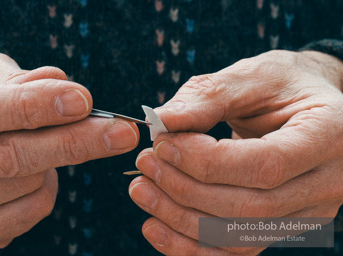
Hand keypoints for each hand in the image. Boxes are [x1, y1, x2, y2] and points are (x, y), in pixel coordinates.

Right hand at [0, 53, 138, 248]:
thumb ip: (14, 78)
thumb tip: (61, 81)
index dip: (35, 105)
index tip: (83, 100)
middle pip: (13, 157)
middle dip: (76, 142)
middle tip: (124, 133)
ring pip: (31, 183)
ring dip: (55, 160)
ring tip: (45, 143)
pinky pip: (34, 209)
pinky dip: (49, 187)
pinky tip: (38, 172)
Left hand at [129, 50, 342, 254]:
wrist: (307, 108)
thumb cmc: (283, 85)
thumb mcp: (252, 77)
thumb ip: (209, 97)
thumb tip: (161, 121)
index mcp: (328, 136)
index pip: (265, 165)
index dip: (205, 161)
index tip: (162, 144)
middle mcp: (327, 182)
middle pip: (249, 207)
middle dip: (185, 189)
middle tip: (145, 164)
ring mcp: (308, 212)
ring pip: (238, 236)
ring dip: (180, 219)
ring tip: (142, 190)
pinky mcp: (282, 225)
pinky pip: (236, 249)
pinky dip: (192, 246)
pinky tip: (156, 228)